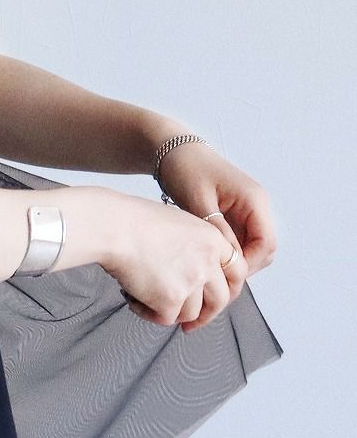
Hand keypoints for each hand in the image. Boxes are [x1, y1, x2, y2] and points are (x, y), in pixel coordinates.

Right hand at [103, 193, 249, 331]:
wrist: (114, 229)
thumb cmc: (133, 222)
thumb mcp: (177, 225)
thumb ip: (192, 248)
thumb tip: (190, 274)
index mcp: (212, 238)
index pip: (236, 271)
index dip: (226, 288)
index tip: (214, 300)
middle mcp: (208, 260)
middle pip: (221, 299)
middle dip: (206, 315)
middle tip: (190, 323)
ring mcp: (191, 281)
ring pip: (190, 314)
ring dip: (169, 312)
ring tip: (144, 300)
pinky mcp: (171, 299)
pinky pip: (165, 319)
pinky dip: (148, 314)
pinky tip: (133, 300)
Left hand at [154, 141, 277, 330]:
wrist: (172, 151)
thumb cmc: (185, 169)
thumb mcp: (198, 202)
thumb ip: (216, 230)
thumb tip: (228, 260)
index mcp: (254, 201)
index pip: (265, 245)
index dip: (247, 267)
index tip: (222, 279)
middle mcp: (255, 207)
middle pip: (261, 252)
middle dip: (241, 272)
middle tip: (213, 286)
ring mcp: (246, 213)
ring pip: (250, 251)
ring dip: (232, 267)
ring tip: (207, 280)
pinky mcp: (233, 217)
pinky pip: (237, 244)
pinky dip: (225, 257)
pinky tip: (204, 266)